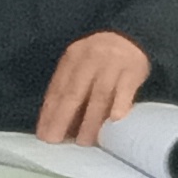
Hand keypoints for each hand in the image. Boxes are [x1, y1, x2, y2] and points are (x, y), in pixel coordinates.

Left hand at [35, 31, 151, 146]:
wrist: (132, 35)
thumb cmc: (102, 58)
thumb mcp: (81, 65)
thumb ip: (70, 89)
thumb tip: (58, 124)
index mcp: (72, 57)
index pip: (58, 88)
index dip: (49, 112)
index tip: (43, 134)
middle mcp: (90, 58)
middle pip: (74, 92)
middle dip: (62, 118)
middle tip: (55, 140)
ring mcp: (112, 63)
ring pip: (99, 95)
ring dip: (90, 120)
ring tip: (83, 142)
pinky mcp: (133, 69)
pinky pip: (125, 89)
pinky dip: (120, 103)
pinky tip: (115, 120)